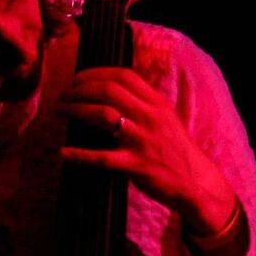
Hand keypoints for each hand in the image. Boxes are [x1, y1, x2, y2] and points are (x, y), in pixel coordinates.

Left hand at [56, 67, 237, 235]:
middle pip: (108, 90)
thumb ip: (143, 102)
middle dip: (79, 90)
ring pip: (102, 116)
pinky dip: (80, 154)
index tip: (77, 78)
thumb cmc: (175, 150)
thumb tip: (112, 91)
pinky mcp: (136, 165)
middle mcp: (149, 116)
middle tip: (63, 97)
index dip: (95, 73)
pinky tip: (63, 152)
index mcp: (156, 103)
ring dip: (75, 111)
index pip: (123, 76)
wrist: (195, 182)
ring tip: (60, 113)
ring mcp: (142, 140)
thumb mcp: (165, 118)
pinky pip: (102, 158)